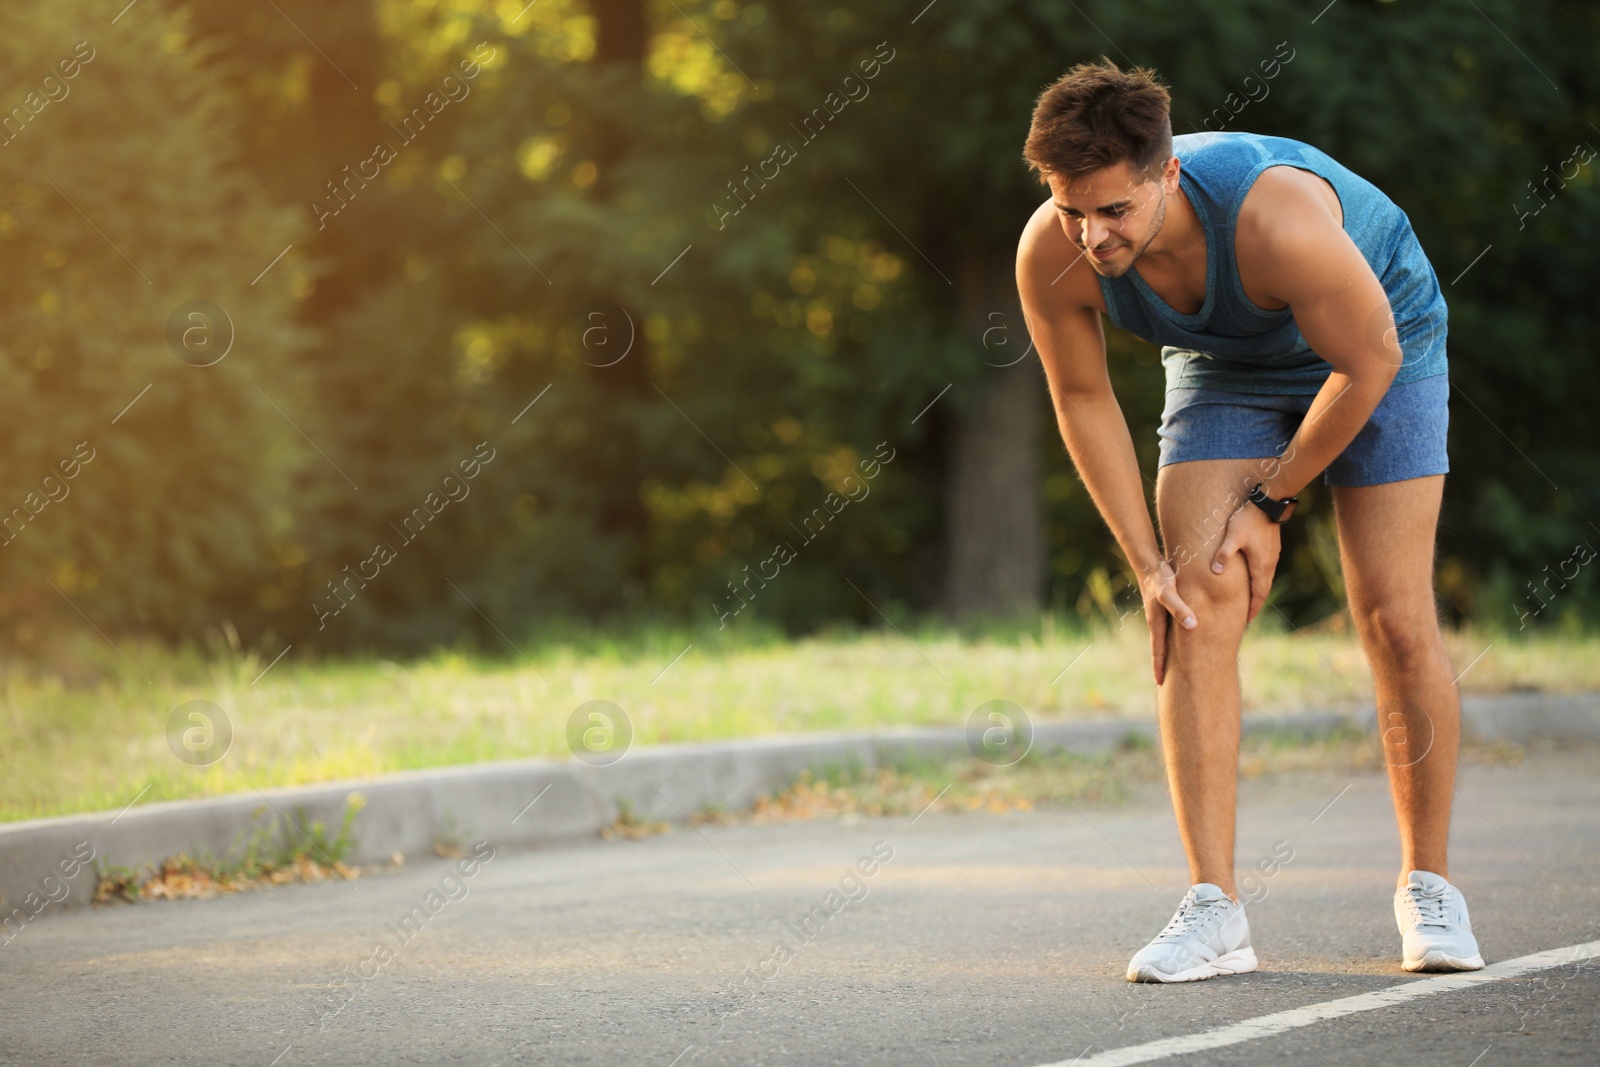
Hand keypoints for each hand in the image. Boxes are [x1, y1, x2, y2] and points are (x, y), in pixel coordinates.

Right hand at [1140, 558, 1195, 685]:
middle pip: (1159, 648)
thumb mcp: (1169, 592)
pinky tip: (1180, 639)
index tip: (1160, 683)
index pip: (1158, 650)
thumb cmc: (1159, 577)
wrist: (1148, 563)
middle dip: (1162, 665)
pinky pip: (1169, 629)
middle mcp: (1157, 622)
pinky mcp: (1164, 608)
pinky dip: (1172, 640)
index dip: (1159, 667)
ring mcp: (1160, 616)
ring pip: (1164, 640)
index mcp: (1157, 623)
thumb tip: (1192, 625)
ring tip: (1171, 667)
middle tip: (1164, 683)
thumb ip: (1179, 608)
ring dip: (1166, 653)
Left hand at [1211, 501, 1282, 623]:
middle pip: (1263, 590)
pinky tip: (1254, 578)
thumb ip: (1224, 555)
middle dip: (1255, 604)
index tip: (1247, 621)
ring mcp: (1273, 555)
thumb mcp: (1232, 537)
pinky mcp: (1272, 548)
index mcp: (1260, 565)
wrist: (1269, 503)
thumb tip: (1215, 573)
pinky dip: (1261, 579)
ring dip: (1259, 591)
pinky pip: (1266, 569)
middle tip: (1248, 617)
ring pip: (1266, 579)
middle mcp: (1269, 564)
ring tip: (1250, 600)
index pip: (1257, 594)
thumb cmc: (1248, 519)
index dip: (1252, 608)